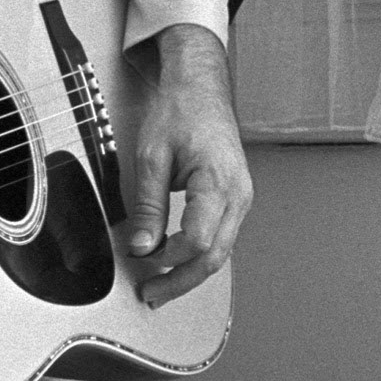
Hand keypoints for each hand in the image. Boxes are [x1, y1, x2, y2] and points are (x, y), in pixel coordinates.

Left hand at [125, 22, 250, 306]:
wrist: (201, 86)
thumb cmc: (180, 111)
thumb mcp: (152, 156)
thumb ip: (148, 205)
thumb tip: (140, 246)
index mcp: (218, 183)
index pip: (198, 241)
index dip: (168, 260)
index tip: (139, 263)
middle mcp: (238, 195)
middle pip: (214, 257)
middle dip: (180, 281)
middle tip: (149, 294)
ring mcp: (241, 198)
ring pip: (221, 251)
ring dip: (189, 272)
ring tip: (159, 285)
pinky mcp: (235, 198)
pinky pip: (221, 236)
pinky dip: (198, 254)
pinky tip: (176, 261)